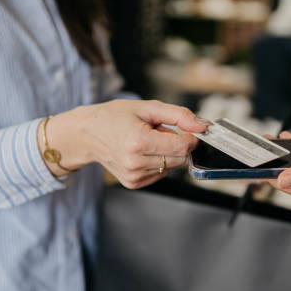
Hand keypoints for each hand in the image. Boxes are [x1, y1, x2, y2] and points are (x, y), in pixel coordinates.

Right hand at [41, 99, 206, 188]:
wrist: (88, 134)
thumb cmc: (114, 117)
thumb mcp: (147, 107)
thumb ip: (178, 115)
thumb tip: (202, 126)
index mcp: (139, 141)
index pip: (183, 146)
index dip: (191, 137)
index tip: (188, 129)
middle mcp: (135, 162)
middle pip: (180, 158)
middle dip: (178, 144)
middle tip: (161, 131)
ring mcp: (134, 176)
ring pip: (172, 167)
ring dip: (167, 153)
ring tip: (148, 141)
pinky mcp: (133, 183)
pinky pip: (161, 174)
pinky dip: (158, 162)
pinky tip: (143, 152)